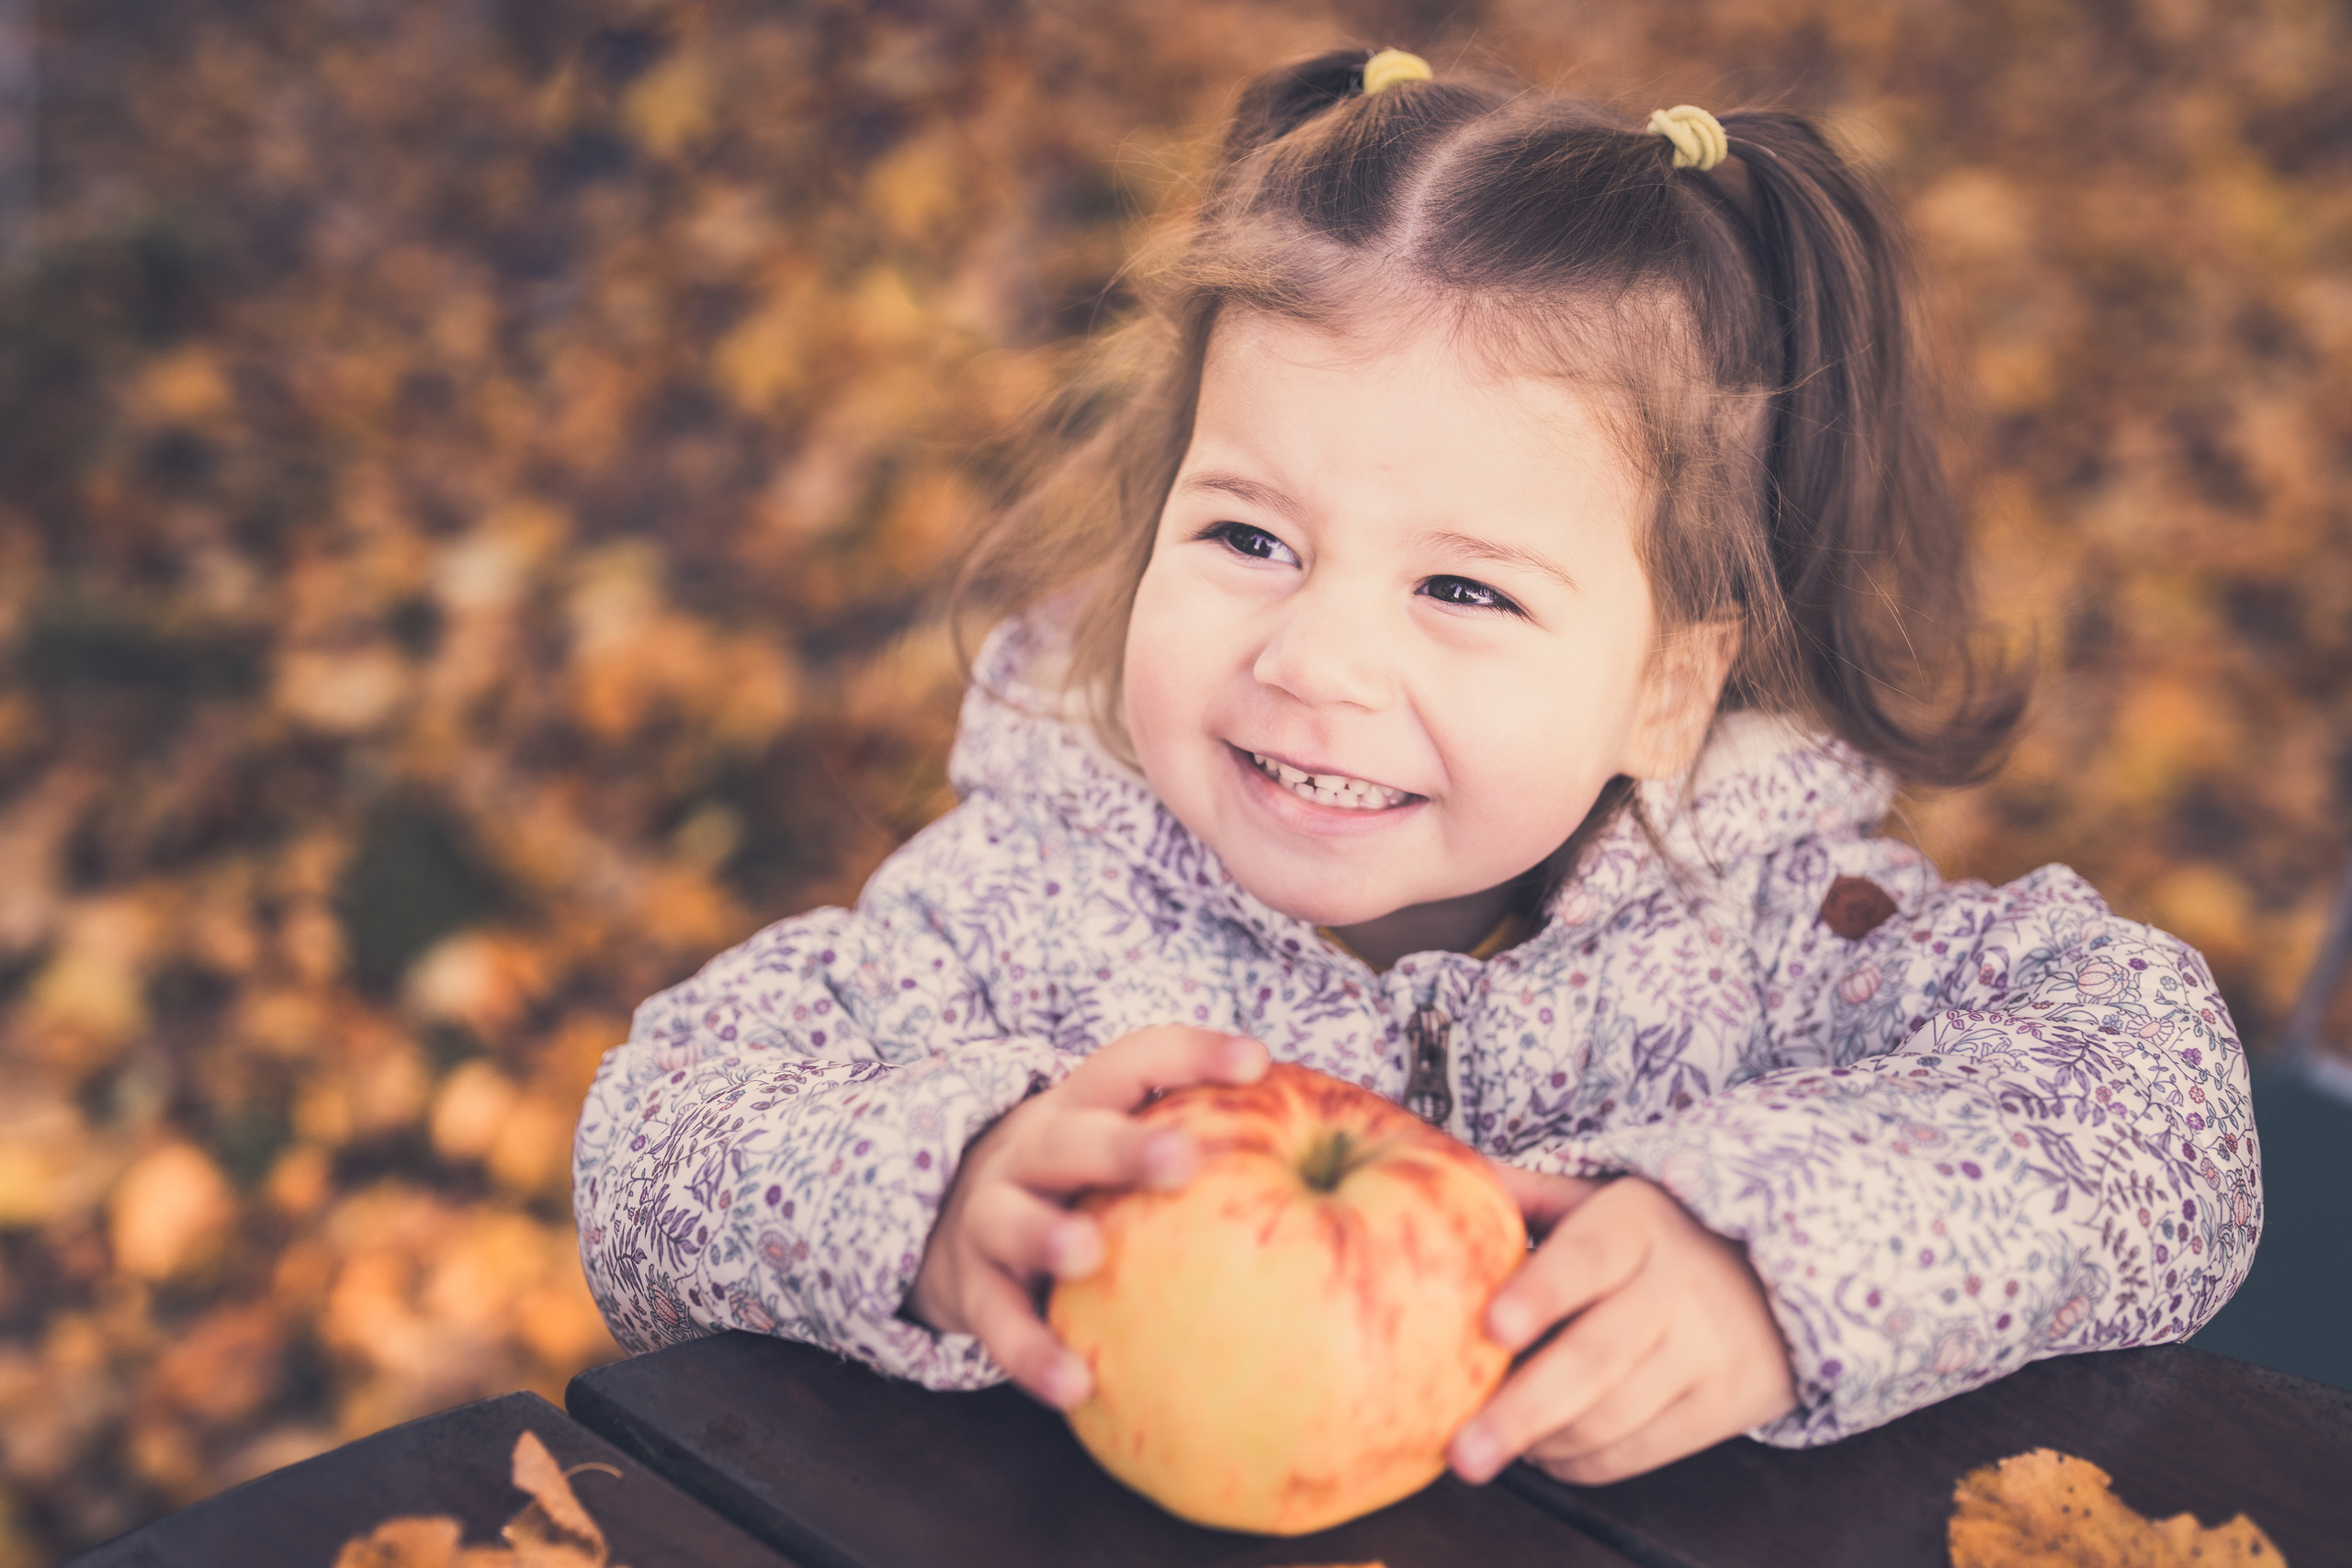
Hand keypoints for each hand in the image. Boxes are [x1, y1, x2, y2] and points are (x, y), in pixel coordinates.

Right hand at [907, 1024, 1267, 1409]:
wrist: (940, 1219)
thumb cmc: (1073, 1186)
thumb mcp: (1109, 1153)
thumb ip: (1191, 1148)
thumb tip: (1335, 1160)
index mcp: (1080, 1106)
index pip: (1135, 1062)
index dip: (1192, 1055)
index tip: (1256, 1061)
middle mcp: (1031, 1150)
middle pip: (1073, 1137)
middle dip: (1125, 1145)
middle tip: (1182, 1161)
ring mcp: (991, 1216)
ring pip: (1012, 1218)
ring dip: (1048, 1235)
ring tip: (1086, 1254)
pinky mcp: (970, 1287)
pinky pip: (997, 1322)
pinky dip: (1032, 1354)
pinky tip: (1076, 1386)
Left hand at [1449, 1169, 1796, 1485]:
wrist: (1777, 1272)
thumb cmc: (1657, 1233)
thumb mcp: (1603, 1198)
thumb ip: (1529, 1196)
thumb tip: (1442, 1176)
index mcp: (1638, 1222)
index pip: (1584, 1259)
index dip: (1540, 1294)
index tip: (1491, 1328)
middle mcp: (1679, 1285)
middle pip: (1594, 1357)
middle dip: (1522, 1409)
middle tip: (1463, 1451)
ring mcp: (1708, 1350)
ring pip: (1614, 1414)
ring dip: (1542, 1442)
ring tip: (1485, 1449)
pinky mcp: (1725, 1405)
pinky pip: (1640, 1449)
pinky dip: (1580, 1462)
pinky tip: (1543, 1453)